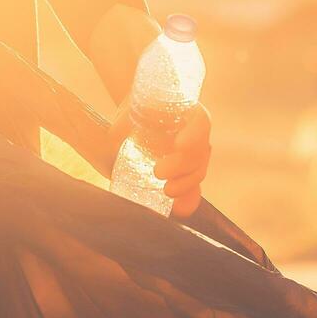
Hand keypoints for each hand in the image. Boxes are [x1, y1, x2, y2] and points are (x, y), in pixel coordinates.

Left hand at [106, 102, 212, 217]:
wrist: (137, 118)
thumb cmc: (139, 107)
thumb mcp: (133, 108)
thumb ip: (126, 119)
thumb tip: (115, 134)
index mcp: (190, 114)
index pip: (200, 123)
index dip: (194, 135)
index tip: (179, 145)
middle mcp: (196, 136)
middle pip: (199, 153)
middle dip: (181, 166)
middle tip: (158, 172)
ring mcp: (192, 157)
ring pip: (197, 172)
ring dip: (186, 185)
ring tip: (167, 191)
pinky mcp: (184, 175)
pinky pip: (192, 189)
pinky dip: (188, 201)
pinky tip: (179, 210)